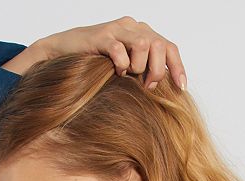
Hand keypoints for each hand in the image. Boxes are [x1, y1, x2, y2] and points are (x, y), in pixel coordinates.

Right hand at [34, 17, 187, 91]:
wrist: (63, 52)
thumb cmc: (96, 64)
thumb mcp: (125, 68)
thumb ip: (143, 71)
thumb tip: (161, 89)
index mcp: (142, 33)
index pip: (169, 46)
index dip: (177, 67)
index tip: (181, 88)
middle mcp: (132, 27)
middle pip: (159, 44)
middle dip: (157, 70)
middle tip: (147, 86)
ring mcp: (116, 29)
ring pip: (143, 44)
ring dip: (138, 66)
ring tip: (127, 75)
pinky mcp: (101, 36)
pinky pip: (119, 49)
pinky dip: (121, 64)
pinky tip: (115, 72)